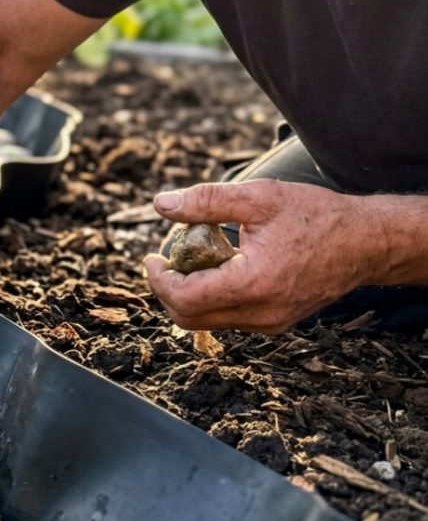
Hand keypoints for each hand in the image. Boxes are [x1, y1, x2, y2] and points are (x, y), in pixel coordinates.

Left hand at [143, 179, 375, 333]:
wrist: (368, 242)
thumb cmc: (317, 216)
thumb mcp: (260, 197)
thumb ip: (207, 201)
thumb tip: (161, 203)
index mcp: (254, 284)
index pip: (184, 298)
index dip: (158, 280)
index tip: (151, 258)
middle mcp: (261, 312)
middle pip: (188, 318)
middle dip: (167, 291)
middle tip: (164, 262)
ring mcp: (269, 323)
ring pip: (207, 322)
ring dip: (188, 296)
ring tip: (192, 261)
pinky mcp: (276, 324)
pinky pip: (229, 319)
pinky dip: (212, 299)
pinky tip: (218, 270)